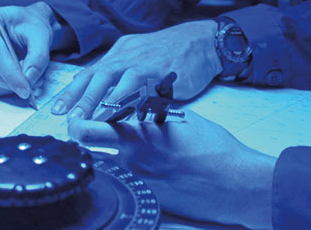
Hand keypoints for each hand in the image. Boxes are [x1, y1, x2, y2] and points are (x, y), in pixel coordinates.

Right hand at [0, 1, 53, 98]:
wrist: (27, 27)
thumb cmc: (31, 26)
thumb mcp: (41, 35)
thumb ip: (38, 56)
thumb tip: (28, 79)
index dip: (11, 72)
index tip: (26, 86)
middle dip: (7, 82)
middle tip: (27, 89)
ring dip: (6, 86)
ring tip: (27, 80)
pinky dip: (2, 89)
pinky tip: (17, 80)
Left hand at [52, 20, 221, 118]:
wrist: (203, 41)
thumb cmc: (172, 52)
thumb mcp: (141, 56)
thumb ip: (123, 71)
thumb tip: (102, 89)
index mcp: (121, 52)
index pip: (90, 71)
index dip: (72, 90)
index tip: (57, 108)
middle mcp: (127, 54)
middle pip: (95, 74)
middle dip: (77, 96)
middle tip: (63, 116)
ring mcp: (142, 61)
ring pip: (111, 78)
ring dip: (95, 99)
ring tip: (84, 118)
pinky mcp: (159, 70)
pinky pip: (137, 84)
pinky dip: (125, 97)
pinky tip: (116, 112)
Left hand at [69, 110, 274, 227]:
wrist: (234, 182)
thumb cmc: (213, 147)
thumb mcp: (181, 117)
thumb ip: (154, 114)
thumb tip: (142, 110)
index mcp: (137, 133)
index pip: (87, 130)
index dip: (76, 125)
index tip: (76, 121)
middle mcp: (131, 159)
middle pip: (89, 150)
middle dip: (83, 142)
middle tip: (83, 138)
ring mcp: (138, 183)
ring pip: (105, 169)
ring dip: (104, 159)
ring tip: (113, 154)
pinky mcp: (149, 200)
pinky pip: (126, 186)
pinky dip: (125, 177)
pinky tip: (138, 173)